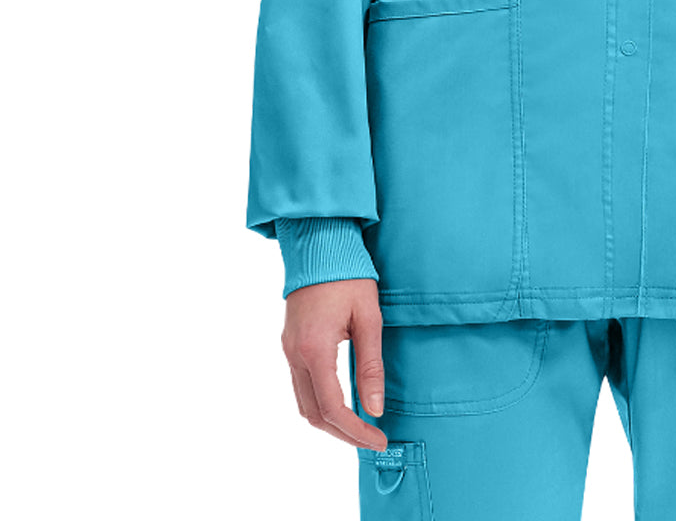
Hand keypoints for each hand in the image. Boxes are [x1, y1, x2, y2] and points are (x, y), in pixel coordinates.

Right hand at [281, 278, 388, 450]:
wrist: (319, 242)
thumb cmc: (348, 275)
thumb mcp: (369, 318)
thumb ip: (371, 366)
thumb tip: (376, 408)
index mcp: (315, 350)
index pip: (333, 408)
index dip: (356, 431)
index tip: (379, 440)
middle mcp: (295, 354)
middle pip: (314, 414)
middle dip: (342, 433)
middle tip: (372, 439)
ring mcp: (288, 349)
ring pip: (304, 403)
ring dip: (329, 421)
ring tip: (360, 425)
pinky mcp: (290, 342)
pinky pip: (300, 385)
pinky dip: (320, 402)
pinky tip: (342, 402)